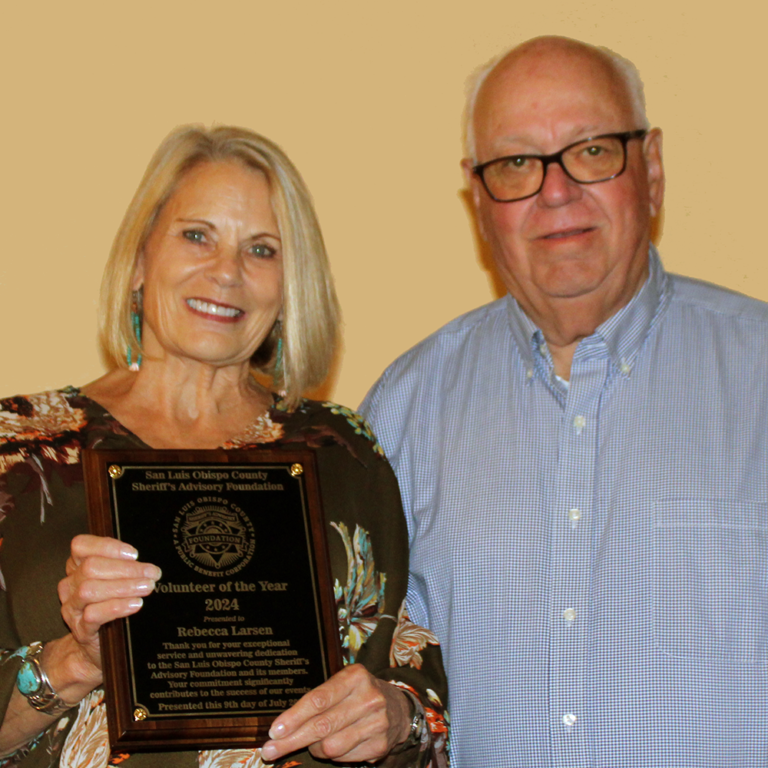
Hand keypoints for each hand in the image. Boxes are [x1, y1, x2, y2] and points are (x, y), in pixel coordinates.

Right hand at [58, 534, 160, 673]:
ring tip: (147, 587)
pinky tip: (135, 604)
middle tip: (151, 573)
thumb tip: (147, 561)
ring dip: (123, 586)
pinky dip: (117, 607)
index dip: (107, 546)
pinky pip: (93, 614)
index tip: (134, 554)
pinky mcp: (80, 629)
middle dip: (126, 568)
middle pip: (91, 567)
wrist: (98, 645)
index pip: (81, 546)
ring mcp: (72, 607)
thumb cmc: (110, 605)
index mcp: (77, 567)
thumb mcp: (115, 580)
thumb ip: (123, 565)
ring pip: (89, 589)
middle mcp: (70, 585)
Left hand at [260, 664, 411, 763]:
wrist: (398, 708)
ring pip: (330, 747)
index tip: (274, 731)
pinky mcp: (380, 745)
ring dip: (314, 748)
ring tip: (312, 742)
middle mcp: (369, 698)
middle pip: (322, 726)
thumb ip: (317, 700)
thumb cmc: (357, 694)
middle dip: (292, 740)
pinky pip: (343, 758)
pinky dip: (333, 756)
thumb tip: (282, 727)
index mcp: (355, 676)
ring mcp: (377, 723)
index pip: (319, 699)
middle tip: (270, 751)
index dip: (294, 717)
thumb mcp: (341, 685)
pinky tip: (335, 745)